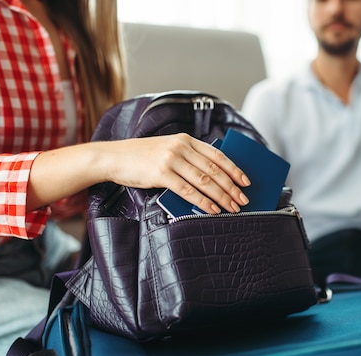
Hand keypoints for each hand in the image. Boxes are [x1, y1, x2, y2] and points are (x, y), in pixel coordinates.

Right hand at [103, 133, 250, 213]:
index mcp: (186, 140)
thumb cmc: (142, 157)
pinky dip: (203, 202)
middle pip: (214, 170)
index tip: (246, 181)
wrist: (114, 157)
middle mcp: (181, 147)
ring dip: (222, 197)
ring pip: (205, 182)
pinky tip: (212, 210)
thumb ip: (188, 157)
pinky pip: (188, 191)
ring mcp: (171, 160)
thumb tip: (211, 176)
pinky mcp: (161, 174)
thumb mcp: (168, 149)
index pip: (217, 155)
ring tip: (232, 207)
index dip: (234, 169)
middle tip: (243, 200)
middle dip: (232, 187)